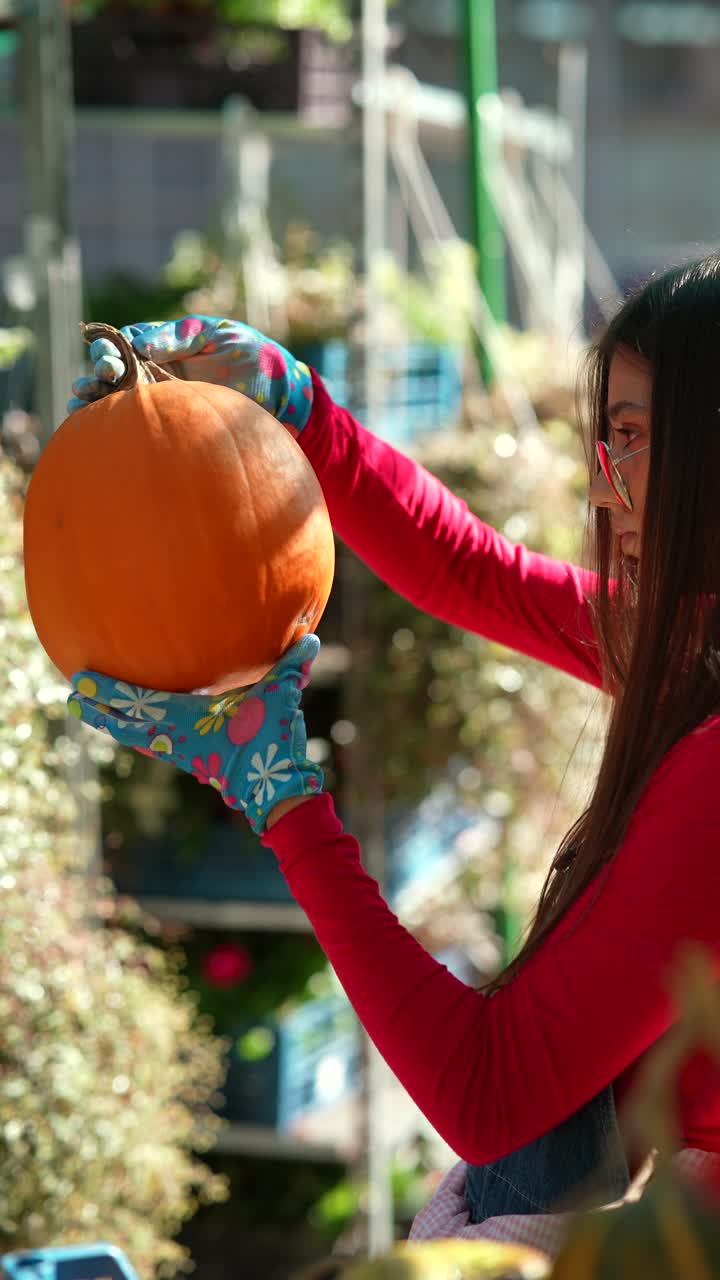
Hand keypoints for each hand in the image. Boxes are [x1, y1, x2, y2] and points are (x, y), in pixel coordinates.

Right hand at [67, 315, 314, 434]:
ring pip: (119, 400)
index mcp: (164, 345)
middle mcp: (157, 372)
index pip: (124, 344)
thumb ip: (179, 338)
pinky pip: (141, 426)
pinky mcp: (175, 424)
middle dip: (95, 377)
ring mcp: (164, 399)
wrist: (281, 394)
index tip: (109, 363)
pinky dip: (115, 428)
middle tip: (88, 386)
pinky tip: (94, 433)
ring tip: (77, 407)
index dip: (109, 350)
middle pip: (114, 373)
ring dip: (94, 403)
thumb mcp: (216, 337)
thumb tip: (139, 342)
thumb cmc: (251, 356)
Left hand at [67, 635, 322, 833]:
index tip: (78, 679)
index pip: (135, 701)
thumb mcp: (282, 697)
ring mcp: (181, 750)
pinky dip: (137, 731)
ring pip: (136, 735)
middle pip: (124, 723)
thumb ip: (293, 665)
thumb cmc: (272, 741)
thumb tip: (313, 637)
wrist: (274, 789)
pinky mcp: (192, 757)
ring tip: (90, 710)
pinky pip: (154, 742)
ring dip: (113, 722)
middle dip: (97, 709)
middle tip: (68, 696)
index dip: (106, 690)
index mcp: (184, 720)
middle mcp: (174, 737)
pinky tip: (135, 729)